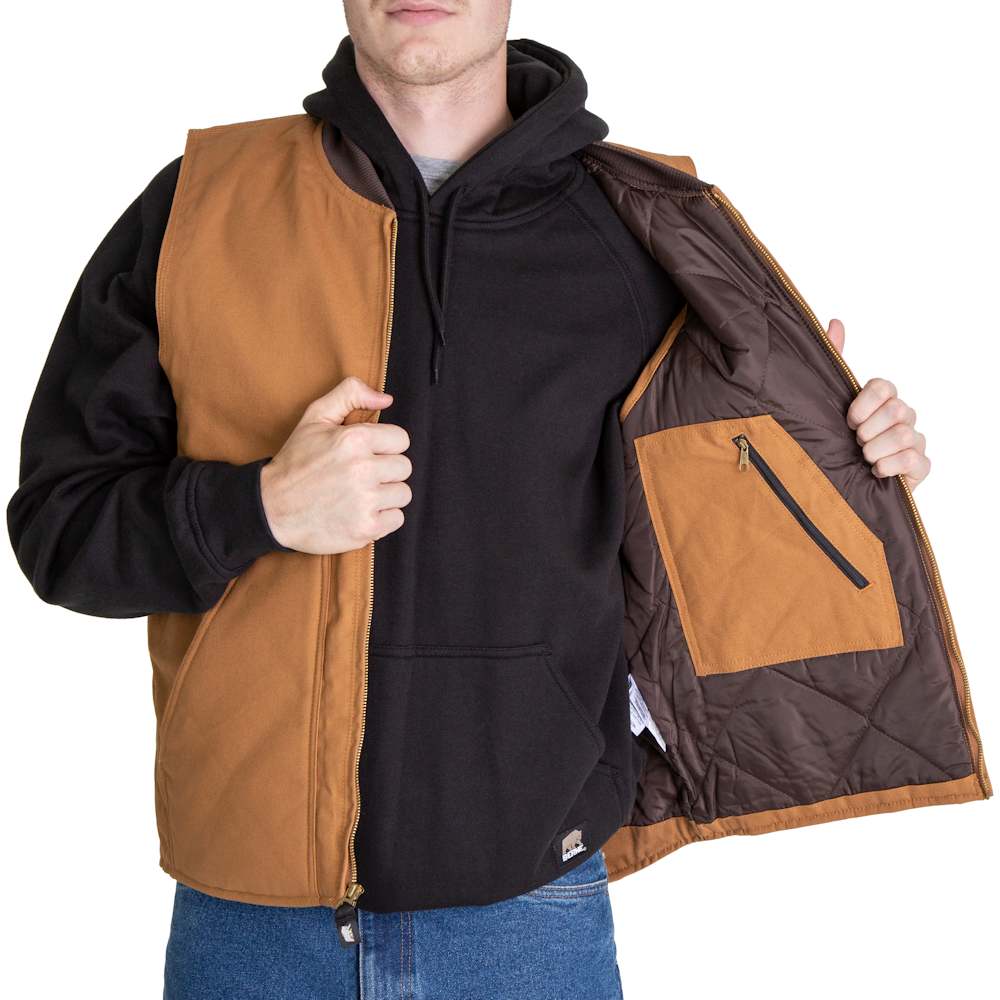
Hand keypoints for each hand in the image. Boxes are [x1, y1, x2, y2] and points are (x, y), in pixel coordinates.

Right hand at [260, 376, 411, 552]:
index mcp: (355, 439)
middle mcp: (363, 469)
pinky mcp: (366, 528)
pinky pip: (397, 518)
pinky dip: (382, 518)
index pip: (401, 440)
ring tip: (359, 495)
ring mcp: (365, 501)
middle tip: (360, 476)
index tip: (366, 454)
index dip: (384, 446)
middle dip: (385, 471)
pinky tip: (360, 512)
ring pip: (403, 493)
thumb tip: (387, 399)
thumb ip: (351, 394)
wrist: (272, 508)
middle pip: (404, 467)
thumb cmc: (296, 462)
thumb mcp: (315, 417)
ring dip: (386, 495)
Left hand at [827, 318, 929, 490]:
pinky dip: (890, 467)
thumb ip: (832, 361)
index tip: (847, 420)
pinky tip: (876, 471)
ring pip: (904, 435)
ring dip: (875, 450)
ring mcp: (914, 440)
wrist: (838, 484)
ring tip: (863, 458)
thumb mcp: (826, 402)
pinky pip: (915, 460)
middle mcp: (902, 416)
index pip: (883, 386)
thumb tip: (834, 322)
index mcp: (881, 399)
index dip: (863, 404)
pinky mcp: (919, 466)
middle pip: (896, 410)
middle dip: (869, 430)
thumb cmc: (834, 441)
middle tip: (854, 441)